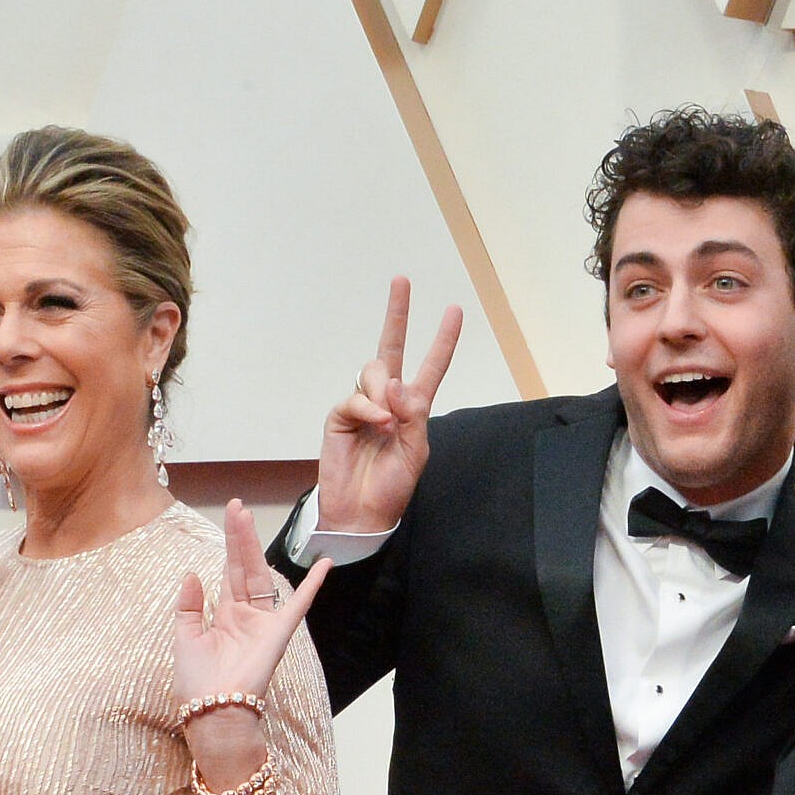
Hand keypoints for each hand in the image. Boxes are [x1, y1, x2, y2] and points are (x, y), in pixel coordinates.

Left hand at [174, 499, 329, 701]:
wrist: (212, 709)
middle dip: (240, 538)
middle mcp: (246, 615)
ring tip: (248, 518)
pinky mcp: (278, 633)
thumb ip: (189, 606)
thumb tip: (193, 574)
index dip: (229, 545)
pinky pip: (299, 605)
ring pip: (261, 577)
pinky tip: (325, 564)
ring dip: (254, 548)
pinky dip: (312, 586)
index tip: (230, 515)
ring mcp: (263, 623)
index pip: (228, 572)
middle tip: (238, 507)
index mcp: (225, 616)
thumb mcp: (185, 638)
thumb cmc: (197, 682)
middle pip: (244, 567)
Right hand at [319, 277, 461, 532]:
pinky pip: (355, 397)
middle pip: (392, 349)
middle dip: (398, 314)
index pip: (430, 367)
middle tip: (402, 280)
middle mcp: (387, 400)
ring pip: (374, 371)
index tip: (454, 311)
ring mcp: (362, 406)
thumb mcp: (417, 451)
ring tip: (386, 423)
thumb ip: (413, 415)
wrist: (361, 513)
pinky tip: (376, 423)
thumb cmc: (391, 487)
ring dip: (383, 391)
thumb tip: (396, 383)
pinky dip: (368, 407)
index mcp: (413, 408)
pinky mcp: (340, 416)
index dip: (443, 340)